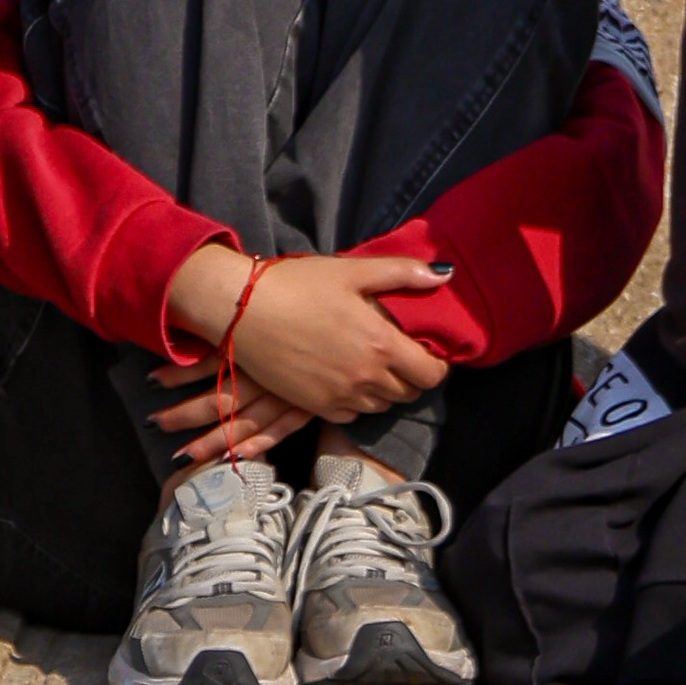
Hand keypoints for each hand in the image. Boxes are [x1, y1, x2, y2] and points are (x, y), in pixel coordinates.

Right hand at [156, 240, 453, 432]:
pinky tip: (345, 376)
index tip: (425, 350)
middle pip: (409, 392)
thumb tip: (445, 274)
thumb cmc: (297, 285)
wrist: (240, 311)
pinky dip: (357, 400)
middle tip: (398, 352)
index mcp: (382, 345)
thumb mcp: (352, 271)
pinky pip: (352, 414)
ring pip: (381, 405)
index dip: (436, 364)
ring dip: (384, 389)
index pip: (432, 373)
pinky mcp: (314, 406)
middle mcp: (366, 378)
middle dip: (411, 375)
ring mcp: (339, 396)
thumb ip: (402, 273)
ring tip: (370, 362)